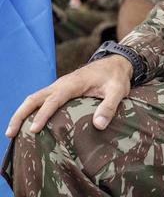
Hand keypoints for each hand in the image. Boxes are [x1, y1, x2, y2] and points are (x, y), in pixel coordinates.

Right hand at [5, 55, 132, 136]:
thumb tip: (98, 125)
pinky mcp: (59, 90)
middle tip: (9, 133)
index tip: (34, 129)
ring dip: (21, 113)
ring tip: (11, 133)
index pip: (53, 100)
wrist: (115, 63)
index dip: (43, 115)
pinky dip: (29, 111)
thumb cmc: (116, 78)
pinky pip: (40, 100)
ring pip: (33, 98)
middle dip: (20, 115)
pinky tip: (26, 124)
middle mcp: (61, 84)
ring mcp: (58, 86)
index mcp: (73, 83)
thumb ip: (110, 106)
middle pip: (34, 98)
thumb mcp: (118, 91)